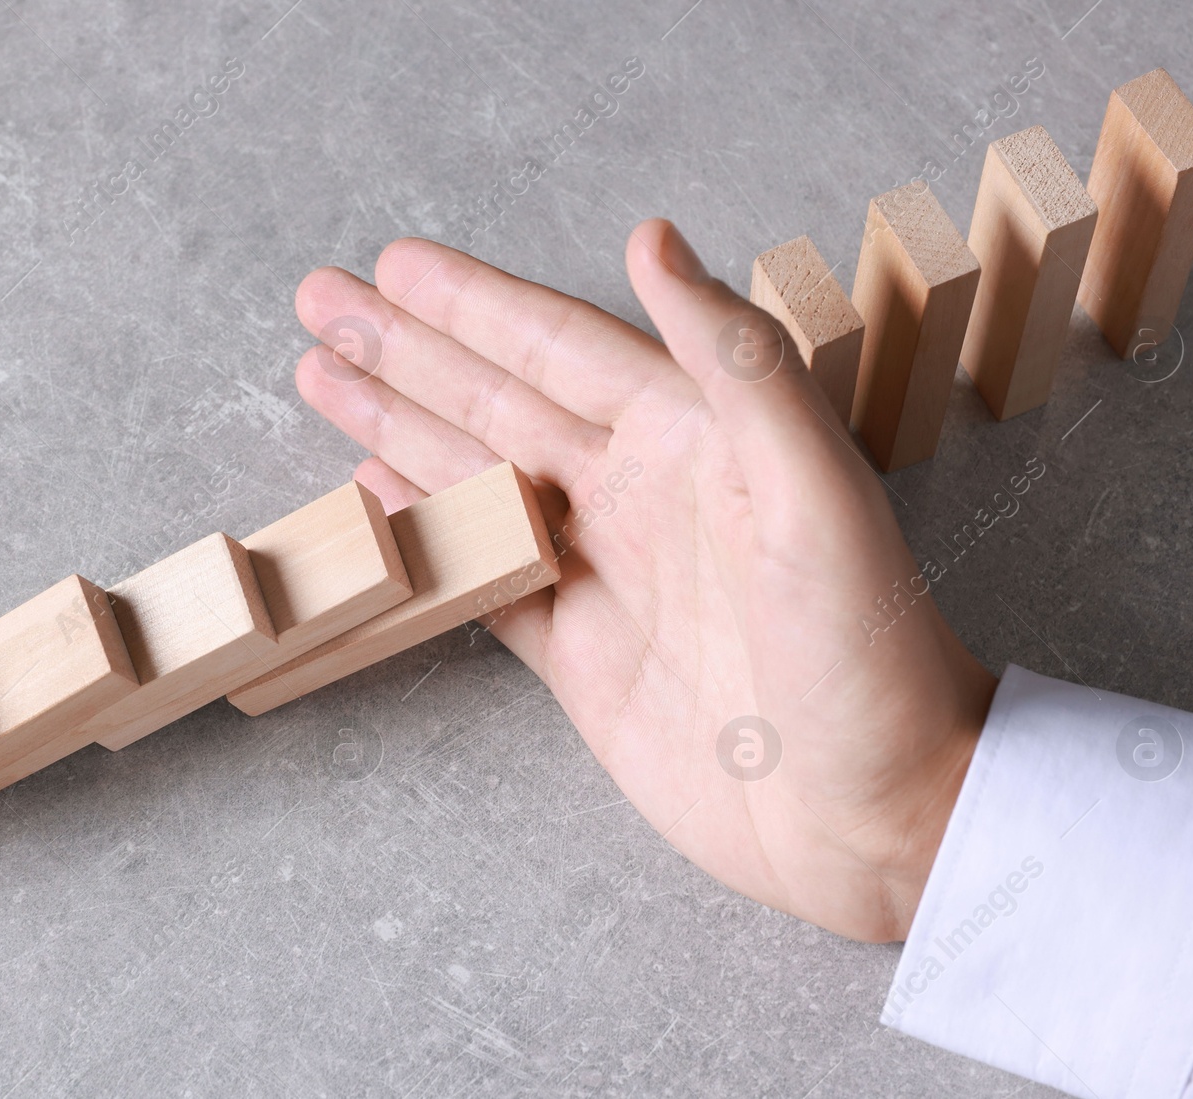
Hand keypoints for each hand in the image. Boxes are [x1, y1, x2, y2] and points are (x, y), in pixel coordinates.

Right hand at [292, 219, 996, 942]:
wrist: (873, 814)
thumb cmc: (866, 653)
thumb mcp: (814, 490)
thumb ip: (736, 363)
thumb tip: (652, 239)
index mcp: (690, 440)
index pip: (556, 348)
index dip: (470, 305)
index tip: (393, 265)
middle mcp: (638, 496)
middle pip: (494, 400)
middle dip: (405, 351)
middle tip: (321, 302)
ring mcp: (603, 576)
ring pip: (474, 479)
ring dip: (397, 427)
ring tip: (320, 378)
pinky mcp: (582, 658)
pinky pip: (482, 582)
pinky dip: (426, 539)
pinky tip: (377, 499)